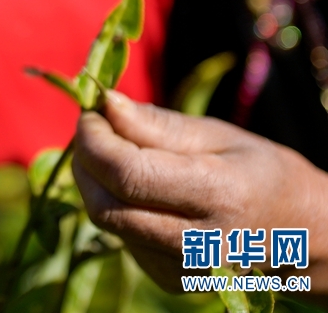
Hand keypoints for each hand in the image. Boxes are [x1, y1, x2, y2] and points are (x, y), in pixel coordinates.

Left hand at [72, 91, 327, 295]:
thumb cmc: (257, 171)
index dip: (94, 141)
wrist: (299, 234)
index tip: (90, 113)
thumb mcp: (215, 134)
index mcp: (219, 196)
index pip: (128, 174)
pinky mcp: (167, 281)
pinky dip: (114, 203)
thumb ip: (156, 124)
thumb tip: (104, 103)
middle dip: (85, 161)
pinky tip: (136, 189)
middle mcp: (198, 244)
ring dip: (94, 181)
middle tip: (93, 129)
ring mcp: (180, 270)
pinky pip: (119, 235)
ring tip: (115, 152)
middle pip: (105, 205)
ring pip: (106, 221)